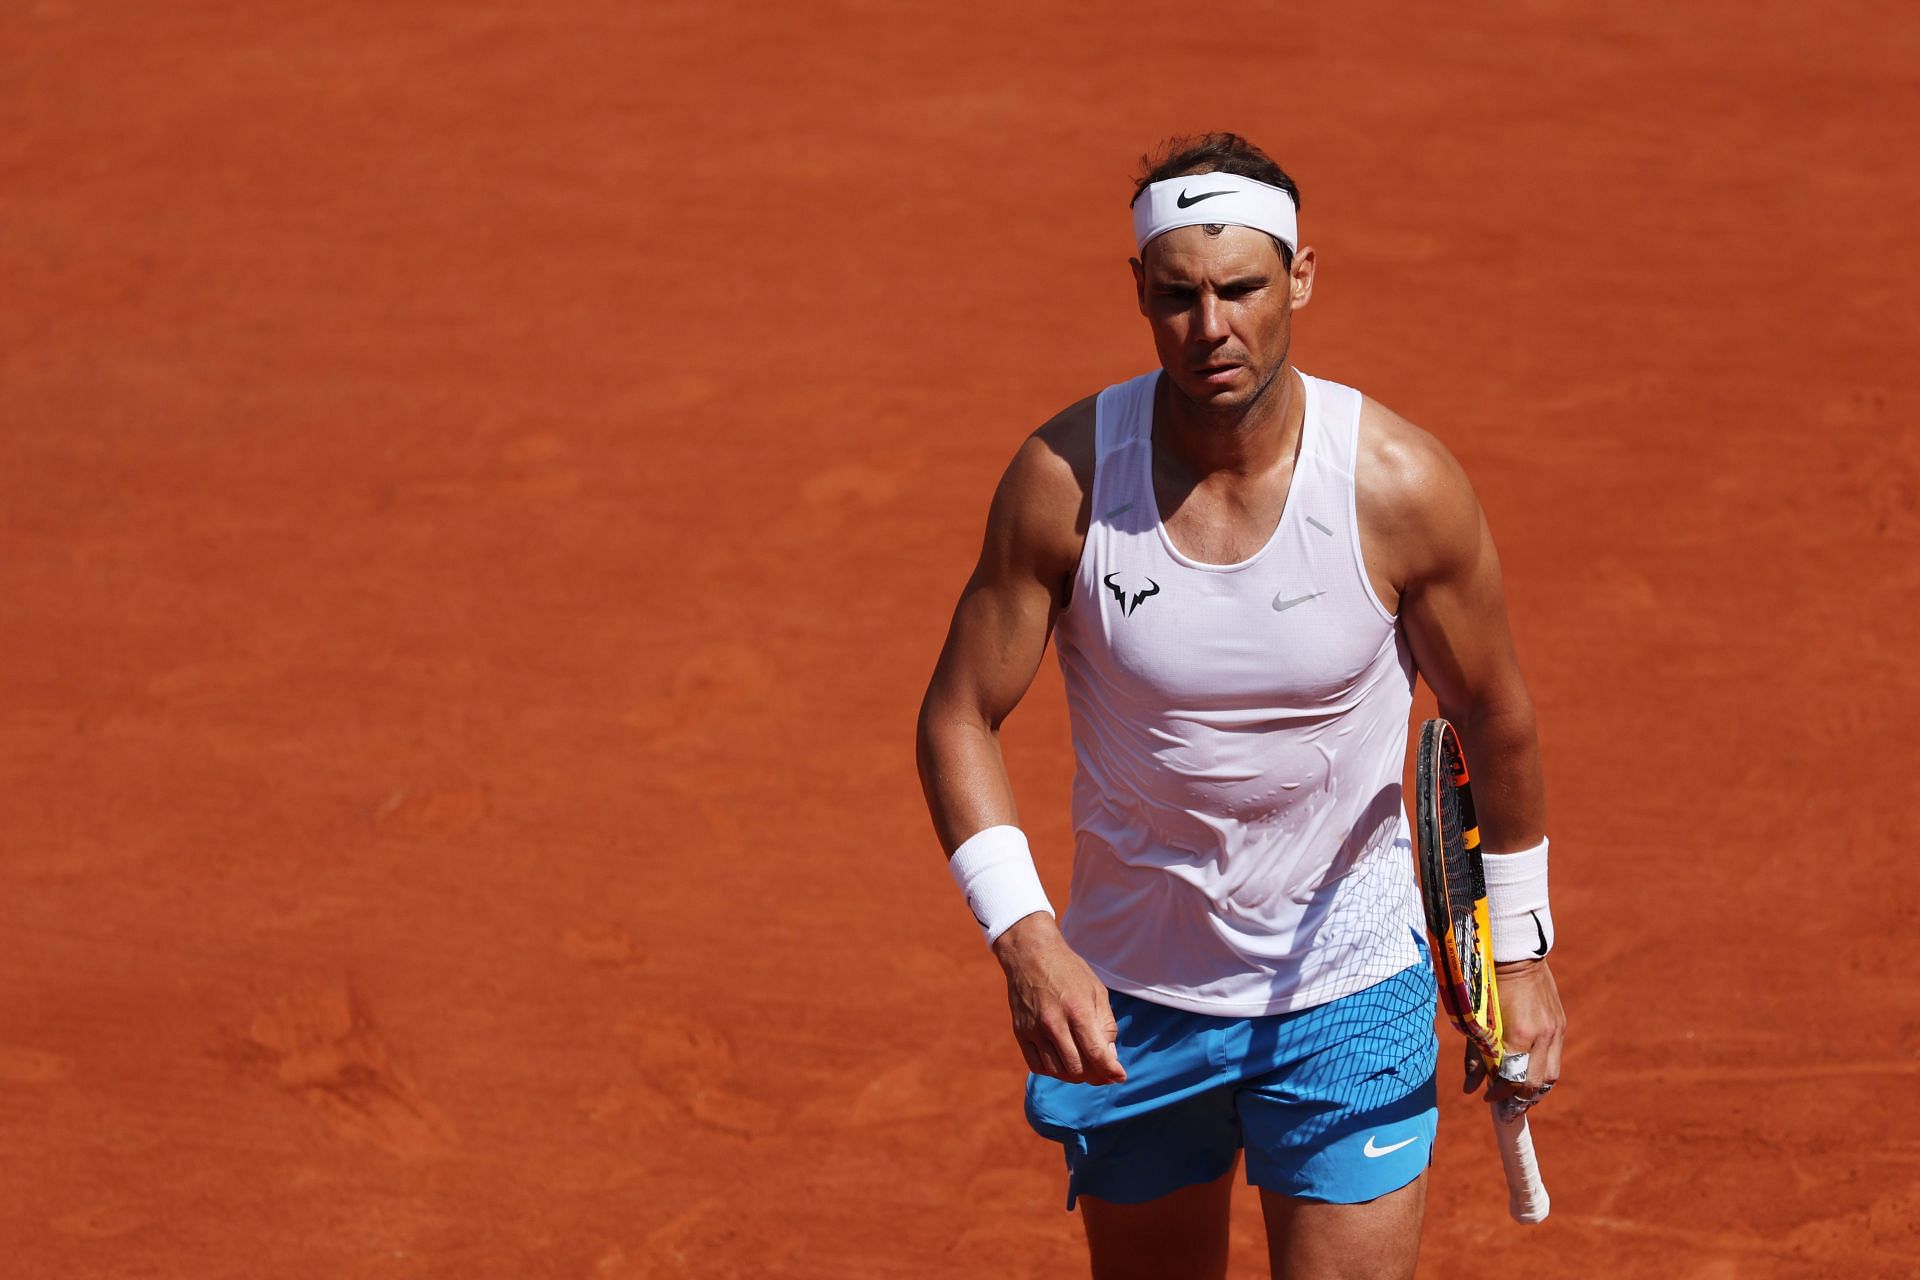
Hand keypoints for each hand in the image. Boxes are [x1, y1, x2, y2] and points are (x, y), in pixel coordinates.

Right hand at [990, 913, 1126, 1084]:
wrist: (1030, 953)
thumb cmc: (1068, 971)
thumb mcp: (1097, 991)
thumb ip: (1106, 1025)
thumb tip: (1110, 1058)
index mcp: (1077, 1009)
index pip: (1096, 1054)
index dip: (1111, 1070)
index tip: (1120, 1076)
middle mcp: (1053, 1022)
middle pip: (1077, 1068)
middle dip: (1094, 1075)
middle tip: (1102, 1070)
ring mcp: (1033, 1028)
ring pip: (1057, 1071)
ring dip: (1074, 1075)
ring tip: (1083, 1064)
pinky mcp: (1020, 1032)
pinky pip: (1037, 1066)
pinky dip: (1053, 1070)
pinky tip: (1062, 1060)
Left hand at [1466, 957, 1564, 1110]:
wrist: (1515, 955)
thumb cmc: (1486, 986)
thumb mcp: (1475, 1021)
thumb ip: (1475, 1056)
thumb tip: (1470, 1090)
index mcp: (1520, 1034)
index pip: (1514, 1079)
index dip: (1500, 1094)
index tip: (1488, 1099)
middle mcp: (1543, 1035)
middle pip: (1536, 1084)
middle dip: (1520, 1100)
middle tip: (1507, 1109)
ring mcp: (1556, 1030)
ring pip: (1551, 1076)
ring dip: (1536, 1091)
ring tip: (1519, 1098)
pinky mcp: (1561, 1025)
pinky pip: (1555, 1059)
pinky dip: (1542, 1072)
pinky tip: (1529, 1076)